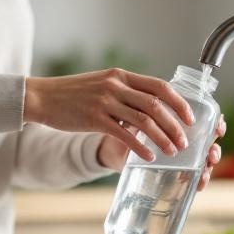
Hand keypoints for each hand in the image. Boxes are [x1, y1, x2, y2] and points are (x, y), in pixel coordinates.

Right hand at [24, 69, 194, 161]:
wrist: (43, 97)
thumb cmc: (73, 93)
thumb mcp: (102, 84)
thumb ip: (124, 92)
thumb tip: (149, 108)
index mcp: (121, 75)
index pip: (159, 86)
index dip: (179, 102)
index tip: (190, 117)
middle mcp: (116, 86)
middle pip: (156, 105)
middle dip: (174, 125)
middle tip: (184, 141)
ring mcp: (105, 102)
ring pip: (144, 121)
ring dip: (162, 138)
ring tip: (171, 151)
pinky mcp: (95, 119)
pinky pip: (124, 135)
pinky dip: (140, 147)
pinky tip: (148, 157)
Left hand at [98, 115, 226, 191]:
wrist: (114, 149)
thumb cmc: (128, 128)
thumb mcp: (138, 118)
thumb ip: (148, 113)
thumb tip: (154, 106)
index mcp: (182, 124)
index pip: (207, 122)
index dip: (217, 124)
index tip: (219, 125)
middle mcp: (187, 140)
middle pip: (210, 144)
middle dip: (214, 149)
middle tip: (211, 152)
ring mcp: (182, 157)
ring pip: (204, 162)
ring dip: (209, 166)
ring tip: (206, 169)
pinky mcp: (175, 172)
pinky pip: (193, 178)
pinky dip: (199, 181)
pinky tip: (199, 184)